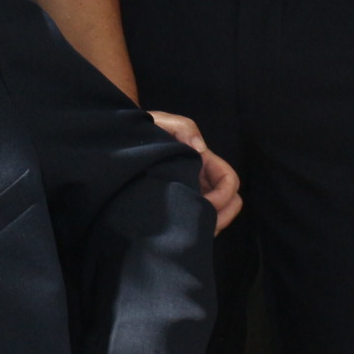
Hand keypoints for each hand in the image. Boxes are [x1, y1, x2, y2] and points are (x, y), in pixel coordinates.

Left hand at [147, 110, 242, 231]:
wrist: (124, 140)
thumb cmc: (145, 129)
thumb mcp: (162, 122)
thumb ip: (184, 127)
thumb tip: (200, 149)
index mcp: (203, 160)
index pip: (229, 181)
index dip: (223, 196)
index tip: (204, 205)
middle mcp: (202, 179)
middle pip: (230, 202)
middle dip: (222, 216)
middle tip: (200, 226)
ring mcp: (192, 193)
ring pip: (217, 215)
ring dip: (209, 225)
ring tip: (188, 231)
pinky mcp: (179, 204)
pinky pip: (197, 221)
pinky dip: (196, 229)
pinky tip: (179, 231)